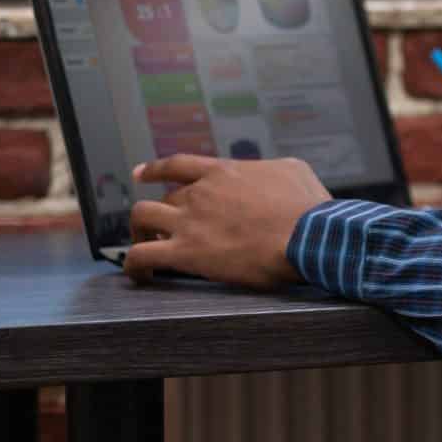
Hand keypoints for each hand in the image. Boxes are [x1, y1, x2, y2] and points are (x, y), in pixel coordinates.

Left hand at [123, 155, 329, 287]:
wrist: (307, 235)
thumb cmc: (307, 207)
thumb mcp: (294, 171)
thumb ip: (271, 169)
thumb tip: (270, 175)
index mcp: (224, 173)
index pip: (178, 165)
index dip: (155, 169)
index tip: (141, 174)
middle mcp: (200, 193)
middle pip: (162, 198)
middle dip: (160, 213)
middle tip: (160, 229)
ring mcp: (190, 222)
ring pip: (141, 218)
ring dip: (137, 232)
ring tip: (142, 246)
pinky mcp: (186, 252)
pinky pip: (142, 256)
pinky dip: (134, 266)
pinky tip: (139, 276)